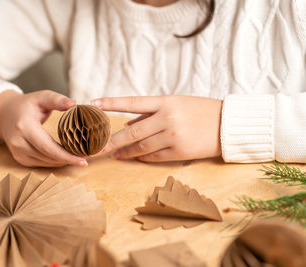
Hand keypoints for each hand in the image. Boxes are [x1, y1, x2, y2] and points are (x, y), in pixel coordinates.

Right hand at [0, 90, 87, 166]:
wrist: (4, 114)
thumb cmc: (26, 105)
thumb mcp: (41, 97)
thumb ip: (58, 100)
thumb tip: (75, 104)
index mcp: (24, 127)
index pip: (48, 147)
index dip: (67, 156)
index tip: (84, 160)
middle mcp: (19, 142)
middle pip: (49, 157)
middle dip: (70, 160)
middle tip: (88, 158)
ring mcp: (18, 153)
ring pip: (47, 163)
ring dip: (64, 161)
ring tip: (81, 157)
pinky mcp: (21, 159)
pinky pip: (42, 163)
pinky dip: (56, 161)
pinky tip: (67, 157)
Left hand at [92, 95, 221, 161]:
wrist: (228, 125)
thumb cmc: (200, 111)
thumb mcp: (176, 104)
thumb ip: (151, 114)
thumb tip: (127, 126)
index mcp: (165, 102)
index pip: (132, 102)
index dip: (112, 103)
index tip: (94, 104)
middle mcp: (167, 118)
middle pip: (132, 133)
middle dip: (110, 141)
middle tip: (95, 147)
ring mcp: (173, 137)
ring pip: (141, 147)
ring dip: (125, 152)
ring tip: (114, 154)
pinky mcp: (180, 152)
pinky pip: (154, 157)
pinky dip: (141, 157)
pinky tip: (134, 157)